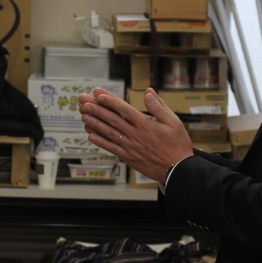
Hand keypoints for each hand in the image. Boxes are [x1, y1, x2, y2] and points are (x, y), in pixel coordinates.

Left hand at [78, 87, 193, 183]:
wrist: (178, 170)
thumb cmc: (177, 145)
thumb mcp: (174, 122)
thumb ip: (159, 106)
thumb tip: (148, 92)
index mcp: (145, 123)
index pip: (123, 109)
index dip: (109, 100)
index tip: (98, 94)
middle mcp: (135, 134)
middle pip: (112, 119)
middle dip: (96, 109)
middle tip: (83, 102)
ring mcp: (130, 146)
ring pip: (109, 132)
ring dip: (95, 123)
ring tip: (83, 115)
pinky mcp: (128, 157)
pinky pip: (111, 148)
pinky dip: (100, 141)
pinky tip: (90, 135)